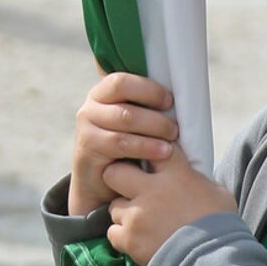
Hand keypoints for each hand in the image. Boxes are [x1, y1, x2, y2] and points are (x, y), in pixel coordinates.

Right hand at [69, 72, 178, 215]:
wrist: (103, 184)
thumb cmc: (129, 149)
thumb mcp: (137, 125)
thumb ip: (147, 108)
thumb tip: (179, 92)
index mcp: (103, 93)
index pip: (122, 81)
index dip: (149, 89)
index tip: (170, 101)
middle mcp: (91, 107)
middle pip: (126, 100)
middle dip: (155, 116)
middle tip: (175, 129)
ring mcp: (86, 127)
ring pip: (125, 119)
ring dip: (154, 130)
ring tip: (172, 143)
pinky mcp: (88, 149)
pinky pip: (120, 143)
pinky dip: (145, 147)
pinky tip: (162, 153)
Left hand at [104, 143, 237, 265]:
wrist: (214, 264)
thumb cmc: (222, 228)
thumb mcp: (219, 195)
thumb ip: (200, 181)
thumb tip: (193, 177)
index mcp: (176, 174)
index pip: (153, 148)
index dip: (150, 154)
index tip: (153, 164)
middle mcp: (151, 190)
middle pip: (114, 172)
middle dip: (119, 180)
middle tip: (130, 191)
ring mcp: (137, 215)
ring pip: (114, 206)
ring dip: (124, 213)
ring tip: (141, 224)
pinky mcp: (129, 239)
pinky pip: (113, 233)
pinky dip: (122, 237)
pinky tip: (138, 241)